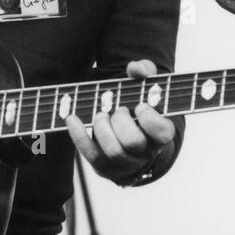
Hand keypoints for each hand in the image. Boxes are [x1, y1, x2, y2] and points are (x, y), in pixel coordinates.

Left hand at [66, 59, 176, 184]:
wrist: (127, 134)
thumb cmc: (137, 107)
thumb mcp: (144, 87)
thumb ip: (144, 72)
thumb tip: (135, 68)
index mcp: (161, 134)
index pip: (162, 133)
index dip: (150, 119)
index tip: (139, 106)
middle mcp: (146, 153)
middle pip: (133, 142)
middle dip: (120, 121)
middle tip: (117, 109)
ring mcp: (125, 163)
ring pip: (113, 152)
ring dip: (101, 128)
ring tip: (100, 114)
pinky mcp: (105, 167)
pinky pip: (91, 155)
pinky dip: (79, 135)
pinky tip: (71, 118)